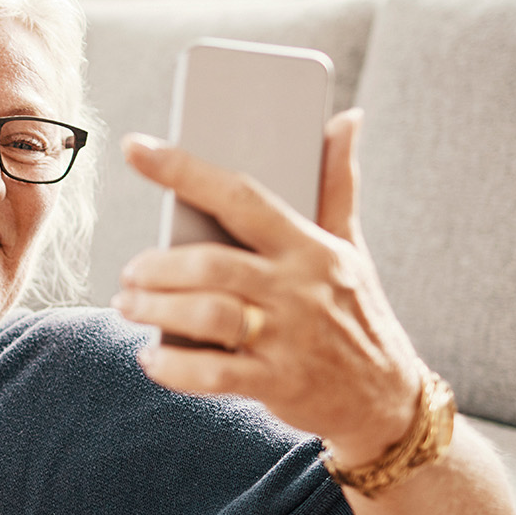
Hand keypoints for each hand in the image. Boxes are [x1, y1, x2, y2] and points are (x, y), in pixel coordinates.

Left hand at [111, 109, 422, 466]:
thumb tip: (347, 117)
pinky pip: (214, 373)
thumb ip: (338, 183)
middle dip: (157, 265)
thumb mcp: (351, 246)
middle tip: (130, 271)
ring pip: (206, 313)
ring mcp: (288, 337)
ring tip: (128, 304)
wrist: (387, 396)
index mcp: (309, 245)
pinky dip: (173, 366)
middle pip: (211, 264)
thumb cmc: (355, 311)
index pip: (241, 196)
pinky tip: (152, 357)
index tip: (137, 148)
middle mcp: (298, 287)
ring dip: (155, 308)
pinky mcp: (278, 382)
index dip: (184, 170)